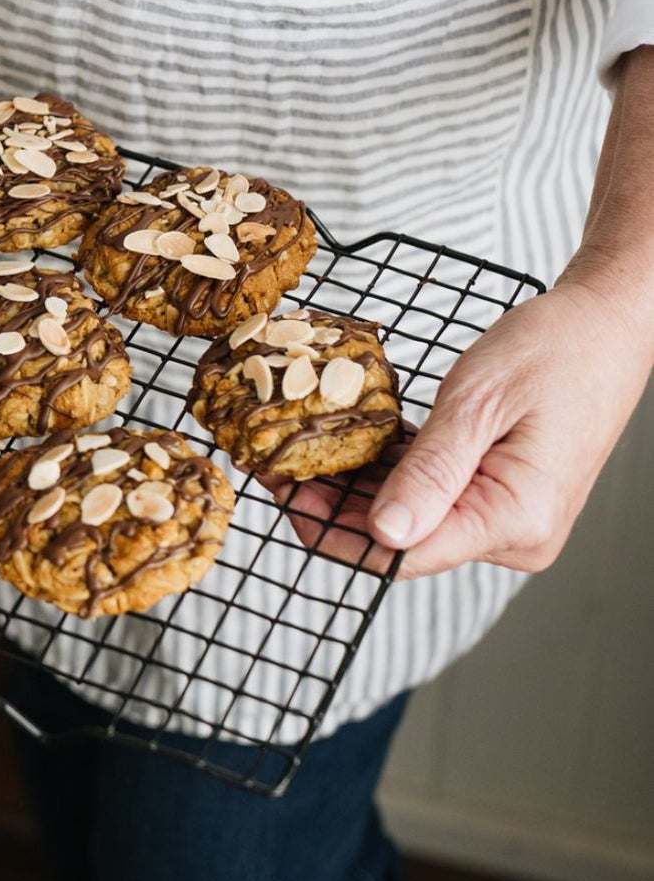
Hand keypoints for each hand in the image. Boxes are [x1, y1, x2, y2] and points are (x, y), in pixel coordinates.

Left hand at [268, 276, 652, 577]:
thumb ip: (431, 472)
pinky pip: (433, 494)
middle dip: (334, 507)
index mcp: (515, 520)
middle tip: (273, 461)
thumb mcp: (479, 403)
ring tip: (297, 451)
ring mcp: (509, 517)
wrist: (607, 326)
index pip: (403, 554)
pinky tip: (347, 446)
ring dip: (355, 488)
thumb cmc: (556, 351)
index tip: (279, 492)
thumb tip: (383, 534)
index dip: (332, 530)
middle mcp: (514, 534)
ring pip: (411, 516)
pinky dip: (389, 472)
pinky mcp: (501, 493)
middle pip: (401, 539)